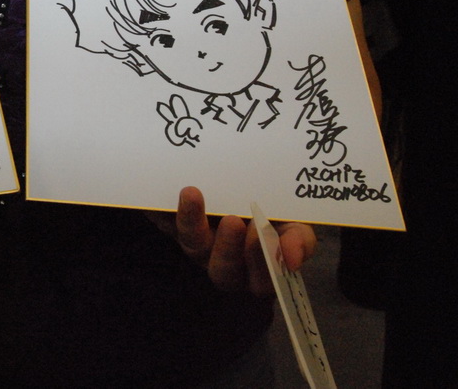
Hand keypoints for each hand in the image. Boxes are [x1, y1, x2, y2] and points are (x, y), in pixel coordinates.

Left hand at [150, 186, 316, 295]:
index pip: (262, 282)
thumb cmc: (272, 206)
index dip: (262, 264)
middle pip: (223, 272)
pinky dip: (162, 206)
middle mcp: (225, 262)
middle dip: (228, 249)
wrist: (231, 178)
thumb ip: (297, 237)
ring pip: (191, 245)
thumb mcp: (292, 221)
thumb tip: (292, 257)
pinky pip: (163, 220)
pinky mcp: (171, 223)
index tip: (263, 235)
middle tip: (235, 221)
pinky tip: (167, 187)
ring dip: (191, 221)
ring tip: (193, 194)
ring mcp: (196, 244)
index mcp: (258, 269)